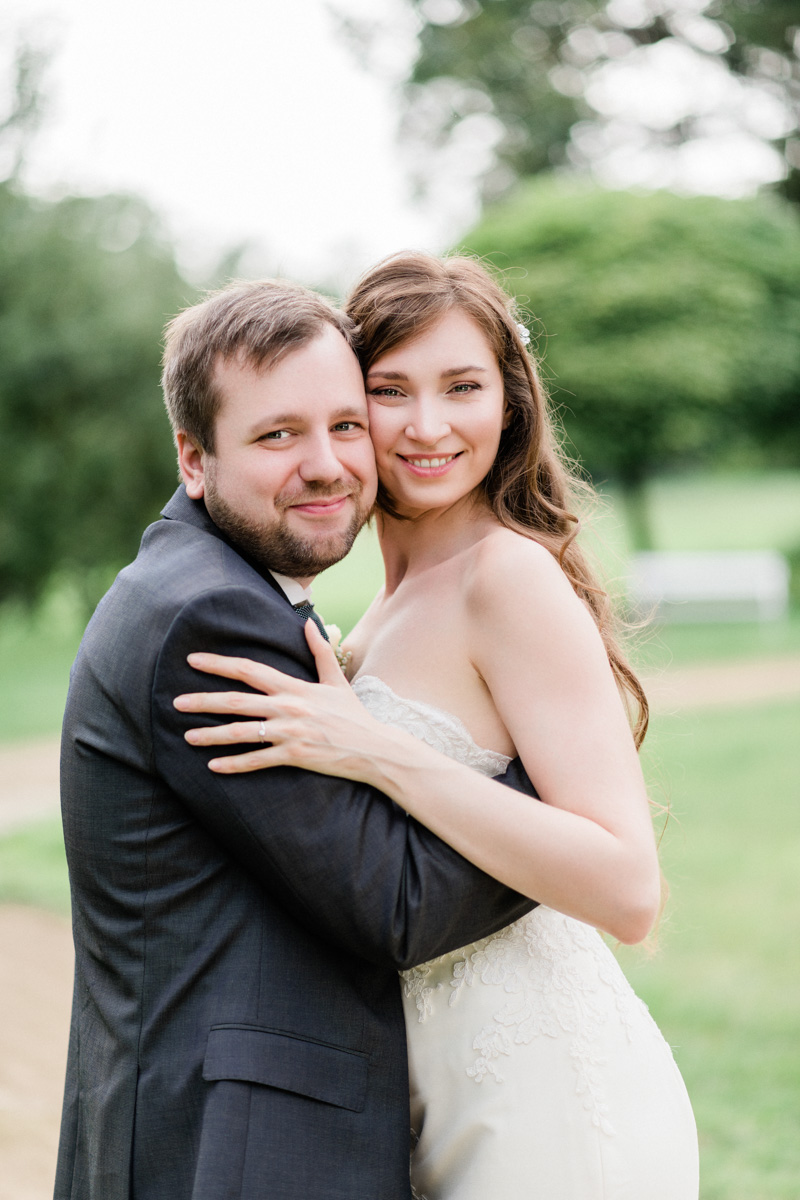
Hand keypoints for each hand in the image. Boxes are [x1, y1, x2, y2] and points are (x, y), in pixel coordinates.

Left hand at [173, 619, 389, 777]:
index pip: (249, 670)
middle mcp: (288, 708)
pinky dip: (234, 765)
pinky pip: (258, 761)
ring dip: (211, 736)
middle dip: (203, 701)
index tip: (194, 661)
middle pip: (236, 702)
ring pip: (241, 733)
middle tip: (176, 702)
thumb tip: (308, 624)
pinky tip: (214, 766)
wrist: (374, 748)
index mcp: (294, 687)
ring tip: (188, 737)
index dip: (219, 664)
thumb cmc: (353, 715)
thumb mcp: (336, 680)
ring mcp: (290, 733)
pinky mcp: (295, 756)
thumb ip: (320, 651)